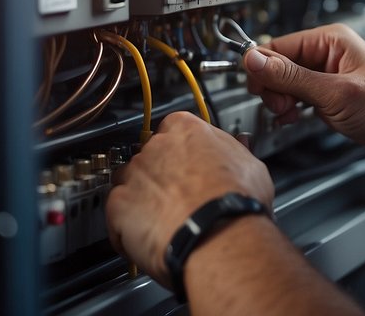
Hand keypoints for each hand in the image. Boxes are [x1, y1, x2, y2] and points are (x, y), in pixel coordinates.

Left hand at [106, 111, 272, 286]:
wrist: (218, 233)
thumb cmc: (235, 202)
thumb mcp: (250, 165)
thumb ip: (236, 151)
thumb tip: (240, 146)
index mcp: (186, 129)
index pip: (172, 127)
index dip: (178, 148)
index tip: (184, 160)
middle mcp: (156, 147)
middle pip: (148, 155)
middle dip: (158, 174)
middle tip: (177, 195)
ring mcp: (134, 175)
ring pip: (127, 182)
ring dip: (139, 198)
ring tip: (160, 220)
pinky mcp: (118, 206)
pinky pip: (114, 214)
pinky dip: (125, 227)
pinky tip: (145, 238)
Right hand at [243, 23, 364, 155]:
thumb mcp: (336, 93)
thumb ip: (293, 78)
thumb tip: (256, 60)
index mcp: (331, 40)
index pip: (278, 45)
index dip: (263, 69)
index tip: (259, 91)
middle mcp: (327, 52)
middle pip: (278, 64)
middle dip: (274, 88)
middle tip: (282, 107)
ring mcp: (327, 74)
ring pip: (285, 82)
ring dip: (281, 100)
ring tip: (291, 114)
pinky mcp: (327, 93)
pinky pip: (297, 95)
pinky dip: (291, 108)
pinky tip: (295, 118)